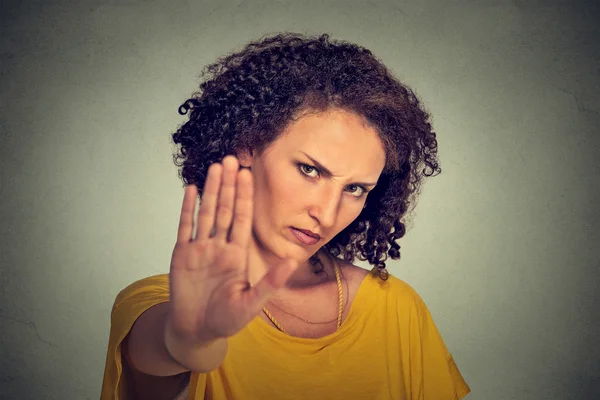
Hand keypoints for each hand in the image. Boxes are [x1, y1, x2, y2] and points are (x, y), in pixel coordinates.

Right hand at [166, 155, 299, 344]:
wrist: (196, 331)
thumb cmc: (226, 320)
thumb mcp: (252, 303)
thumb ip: (270, 283)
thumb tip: (293, 262)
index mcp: (237, 255)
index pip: (243, 219)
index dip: (245, 197)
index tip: (248, 175)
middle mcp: (219, 247)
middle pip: (225, 210)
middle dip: (229, 185)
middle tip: (231, 159)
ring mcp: (200, 249)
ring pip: (207, 213)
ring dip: (211, 191)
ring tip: (215, 167)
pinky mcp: (181, 254)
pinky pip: (185, 226)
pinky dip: (187, 208)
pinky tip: (192, 189)